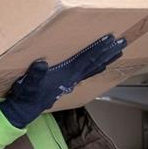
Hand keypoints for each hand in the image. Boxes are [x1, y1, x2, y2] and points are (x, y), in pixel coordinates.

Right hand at [0, 35, 126, 128]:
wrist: (25, 110)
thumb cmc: (26, 95)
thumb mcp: (27, 84)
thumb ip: (35, 75)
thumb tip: (41, 63)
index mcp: (66, 74)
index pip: (86, 59)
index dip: (98, 49)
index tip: (109, 39)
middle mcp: (72, 77)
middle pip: (95, 63)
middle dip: (108, 52)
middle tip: (123, 42)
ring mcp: (71, 81)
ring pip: (93, 67)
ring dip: (106, 59)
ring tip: (118, 50)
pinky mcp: (67, 83)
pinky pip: (87, 72)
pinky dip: (96, 67)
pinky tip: (101, 65)